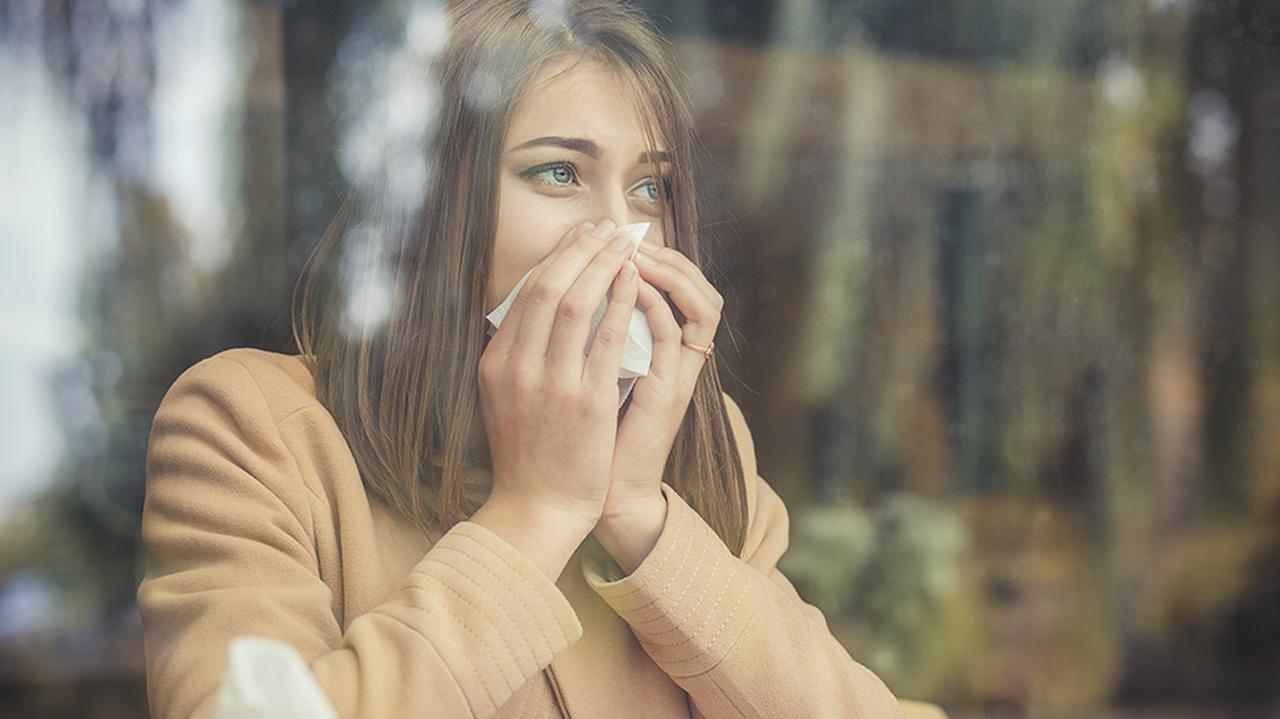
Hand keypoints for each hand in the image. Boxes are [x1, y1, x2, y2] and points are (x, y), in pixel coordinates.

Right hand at [477, 218, 640, 536]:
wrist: (536, 508)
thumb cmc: (527, 456)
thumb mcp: (504, 399)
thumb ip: (516, 356)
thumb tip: (533, 312)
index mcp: (496, 363)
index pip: (525, 294)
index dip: (556, 258)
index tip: (579, 238)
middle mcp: (518, 367)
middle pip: (548, 288)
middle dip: (579, 250)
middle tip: (605, 228)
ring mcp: (551, 383)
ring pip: (574, 303)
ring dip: (601, 264)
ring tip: (623, 242)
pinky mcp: (586, 401)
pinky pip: (605, 338)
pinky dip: (620, 302)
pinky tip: (633, 280)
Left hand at [594, 237, 723, 571]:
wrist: (593, 493)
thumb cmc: (584, 437)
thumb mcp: (584, 375)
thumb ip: (586, 338)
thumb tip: (559, 292)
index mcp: (657, 352)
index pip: (673, 288)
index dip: (648, 256)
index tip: (607, 235)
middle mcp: (676, 359)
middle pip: (696, 286)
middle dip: (663, 253)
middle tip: (623, 230)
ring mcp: (677, 374)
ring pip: (700, 303)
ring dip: (667, 270)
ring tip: (632, 247)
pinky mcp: (670, 390)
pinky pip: (675, 333)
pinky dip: (655, 302)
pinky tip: (630, 281)